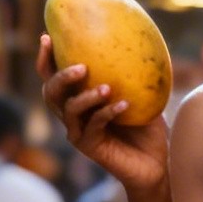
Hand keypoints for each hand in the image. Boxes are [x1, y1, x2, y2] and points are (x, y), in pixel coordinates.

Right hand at [37, 36, 169, 198]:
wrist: (156, 165)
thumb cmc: (148, 129)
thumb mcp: (142, 95)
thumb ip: (133, 73)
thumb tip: (140, 40)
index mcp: (79, 98)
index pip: (53, 76)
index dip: (46, 58)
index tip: (47, 36)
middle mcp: (73, 115)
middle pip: (51, 92)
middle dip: (61, 76)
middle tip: (81, 67)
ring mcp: (79, 132)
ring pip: (69, 110)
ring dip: (86, 96)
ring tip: (106, 88)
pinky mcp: (89, 147)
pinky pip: (93, 126)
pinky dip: (107, 113)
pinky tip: (124, 105)